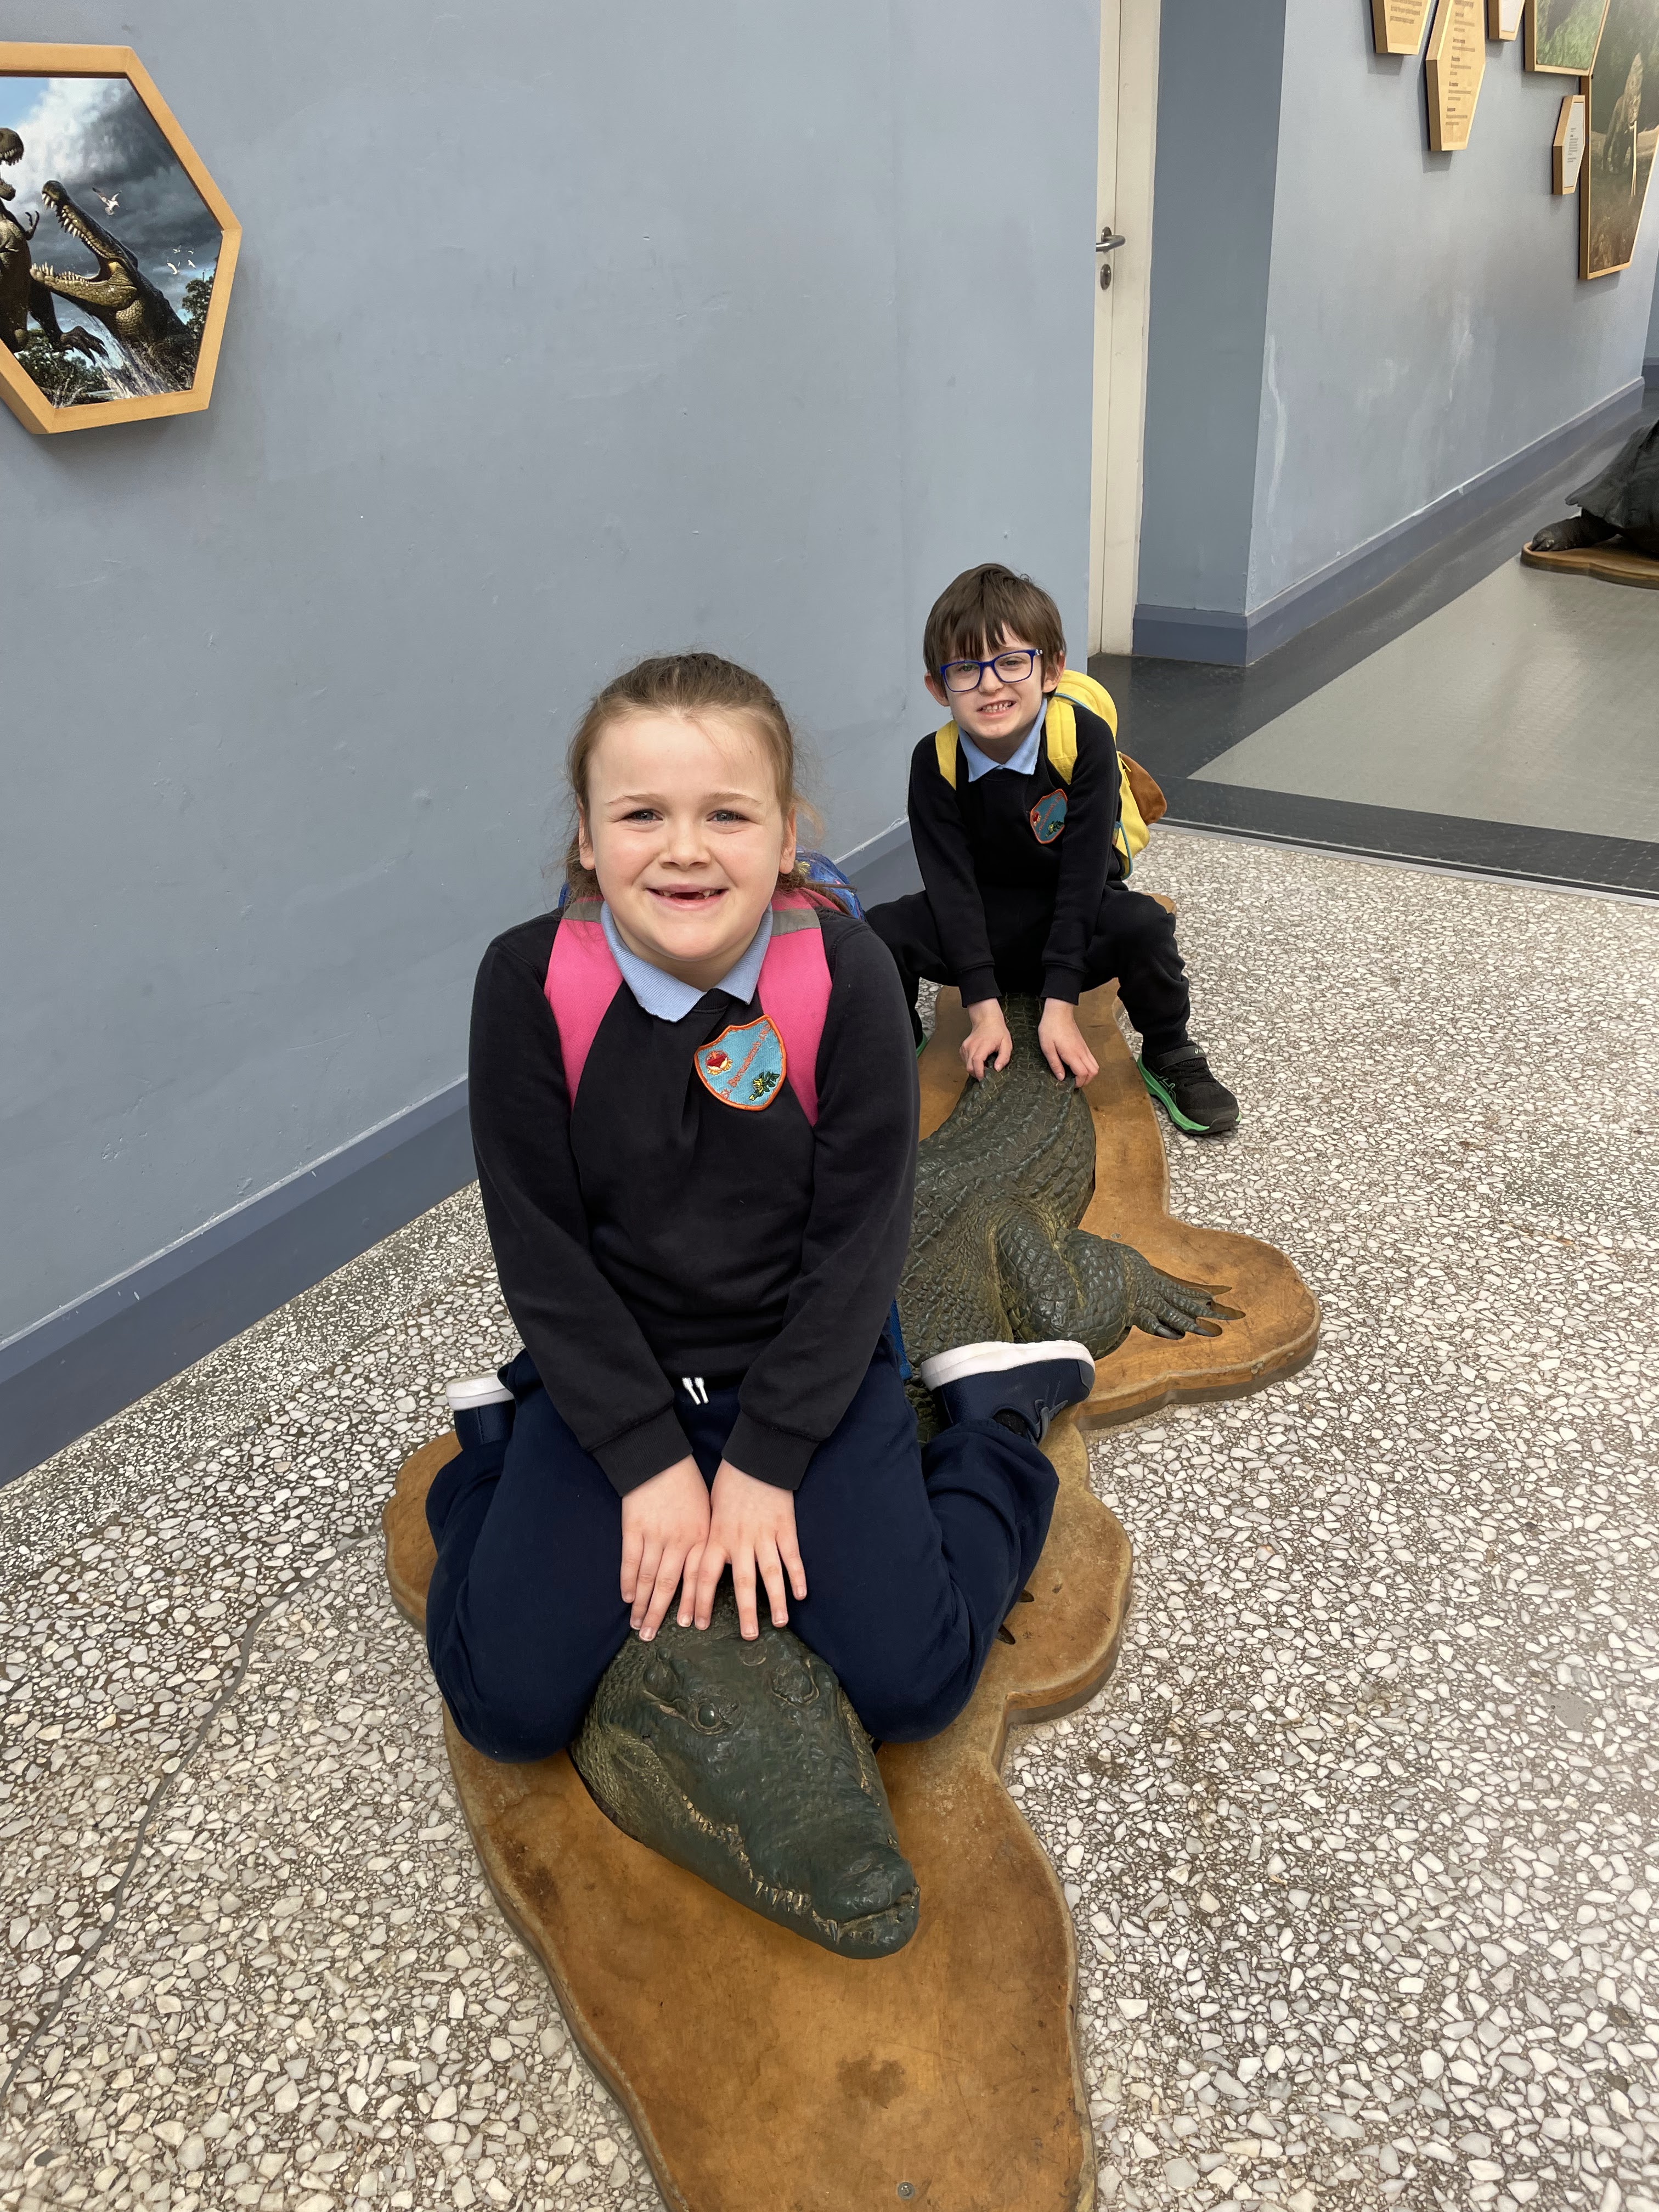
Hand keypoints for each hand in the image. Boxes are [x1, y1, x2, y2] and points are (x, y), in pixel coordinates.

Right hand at [620, 1457, 710, 1641]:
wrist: (660, 1458)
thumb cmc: (687, 1485)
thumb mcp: (707, 1512)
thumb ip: (705, 1541)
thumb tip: (706, 1570)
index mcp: (700, 1537)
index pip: (697, 1579)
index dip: (694, 1604)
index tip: (691, 1626)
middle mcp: (678, 1540)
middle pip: (668, 1585)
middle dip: (660, 1614)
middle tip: (652, 1637)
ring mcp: (654, 1535)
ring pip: (647, 1578)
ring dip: (641, 1604)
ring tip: (637, 1625)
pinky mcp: (633, 1528)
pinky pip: (629, 1561)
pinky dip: (627, 1581)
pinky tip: (627, 1597)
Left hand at [689, 1461, 807, 1639]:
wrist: (756, 1458)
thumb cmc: (728, 1484)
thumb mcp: (709, 1512)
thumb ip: (707, 1539)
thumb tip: (694, 1565)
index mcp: (716, 1537)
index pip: (703, 1576)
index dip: (699, 1601)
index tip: (696, 1624)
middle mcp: (739, 1540)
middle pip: (742, 1582)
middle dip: (745, 1611)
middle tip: (749, 1636)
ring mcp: (764, 1535)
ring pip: (770, 1573)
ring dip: (775, 1600)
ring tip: (780, 1622)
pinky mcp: (785, 1527)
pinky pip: (792, 1556)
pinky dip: (797, 1575)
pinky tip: (801, 1594)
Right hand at [961, 998, 1012, 1080]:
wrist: (987, 1020)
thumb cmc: (997, 1031)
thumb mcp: (1006, 1044)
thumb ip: (1004, 1058)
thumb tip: (997, 1069)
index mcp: (983, 1044)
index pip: (976, 1061)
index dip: (979, 1073)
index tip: (984, 1079)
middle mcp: (971, 1046)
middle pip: (969, 1067)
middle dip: (977, 1074)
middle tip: (987, 1074)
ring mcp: (965, 1047)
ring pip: (967, 1066)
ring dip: (975, 1069)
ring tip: (985, 1064)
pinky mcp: (963, 1049)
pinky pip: (965, 1062)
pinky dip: (972, 1064)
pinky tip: (980, 1060)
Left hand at [1038, 1000, 1098, 1086]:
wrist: (1059, 1011)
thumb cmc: (1051, 1027)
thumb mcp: (1047, 1047)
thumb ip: (1054, 1063)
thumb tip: (1060, 1077)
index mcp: (1072, 1054)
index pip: (1083, 1073)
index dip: (1079, 1083)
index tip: (1070, 1085)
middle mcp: (1081, 1052)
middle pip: (1093, 1072)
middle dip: (1086, 1081)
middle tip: (1074, 1082)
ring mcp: (1084, 1048)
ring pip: (1095, 1066)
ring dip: (1089, 1074)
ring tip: (1077, 1076)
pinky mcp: (1083, 1045)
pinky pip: (1092, 1059)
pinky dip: (1088, 1066)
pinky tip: (1077, 1066)